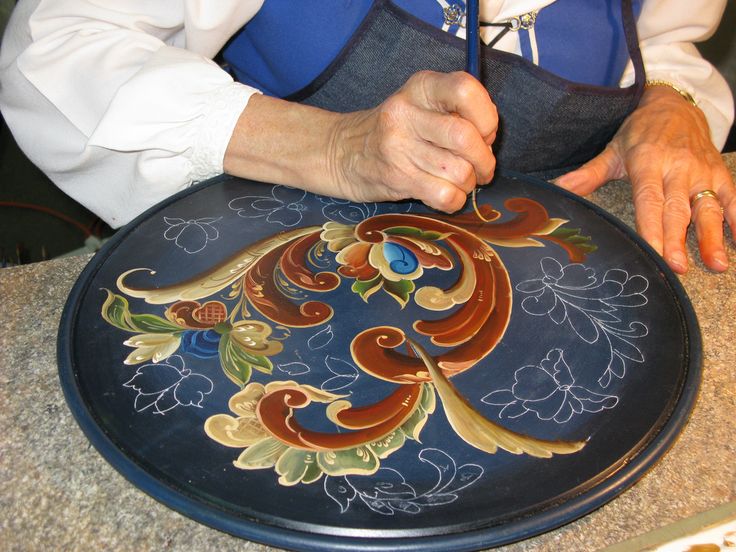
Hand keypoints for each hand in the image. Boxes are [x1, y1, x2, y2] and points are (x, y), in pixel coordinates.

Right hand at [329, 71, 497, 211]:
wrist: (341, 152)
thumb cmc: (394, 129)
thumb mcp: (420, 102)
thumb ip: (457, 111)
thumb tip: (489, 139)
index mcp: (421, 87)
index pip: (465, 90)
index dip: (486, 117)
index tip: (485, 132)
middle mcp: (407, 113)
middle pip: (465, 137)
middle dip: (484, 160)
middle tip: (481, 167)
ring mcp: (398, 147)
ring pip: (459, 171)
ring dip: (468, 183)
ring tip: (459, 180)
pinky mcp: (397, 178)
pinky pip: (444, 195)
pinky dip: (455, 200)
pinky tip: (446, 194)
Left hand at [555, 85, 734, 273]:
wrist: (675, 103)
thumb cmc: (639, 132)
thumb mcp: (613, 150)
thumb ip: (587, 175)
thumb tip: (556, 190)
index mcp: (648, 162)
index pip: (648, 200)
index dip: (650, 228)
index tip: (651, 252)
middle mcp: (678, 167)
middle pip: (677, 209)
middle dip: (677, 240)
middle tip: (677, 267)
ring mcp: (702, 170)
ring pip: (707, 207)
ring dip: (712, 236)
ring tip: (716, 264)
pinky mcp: (720, 171)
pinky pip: (732, 197)